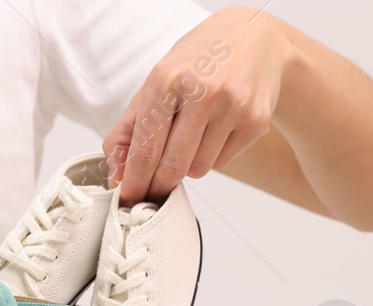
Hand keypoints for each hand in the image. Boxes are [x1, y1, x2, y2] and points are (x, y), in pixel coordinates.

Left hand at [103, 8, 292, 204]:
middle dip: (158, 186)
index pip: (145, 149)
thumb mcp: (154, 85)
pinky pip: (221, 162)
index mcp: (167, 80)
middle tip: (152, 189)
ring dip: (187, 166)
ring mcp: (234, 106)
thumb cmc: (195, 65)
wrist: (253, 38)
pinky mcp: (256, 120)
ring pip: (198, 170)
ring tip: (190, 138)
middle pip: (172, 167)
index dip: (135, 183)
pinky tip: (214, 130)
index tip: (128, 200)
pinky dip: (210, 157)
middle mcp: (203, 91)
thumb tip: (116, 178)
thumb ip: (127, 132)